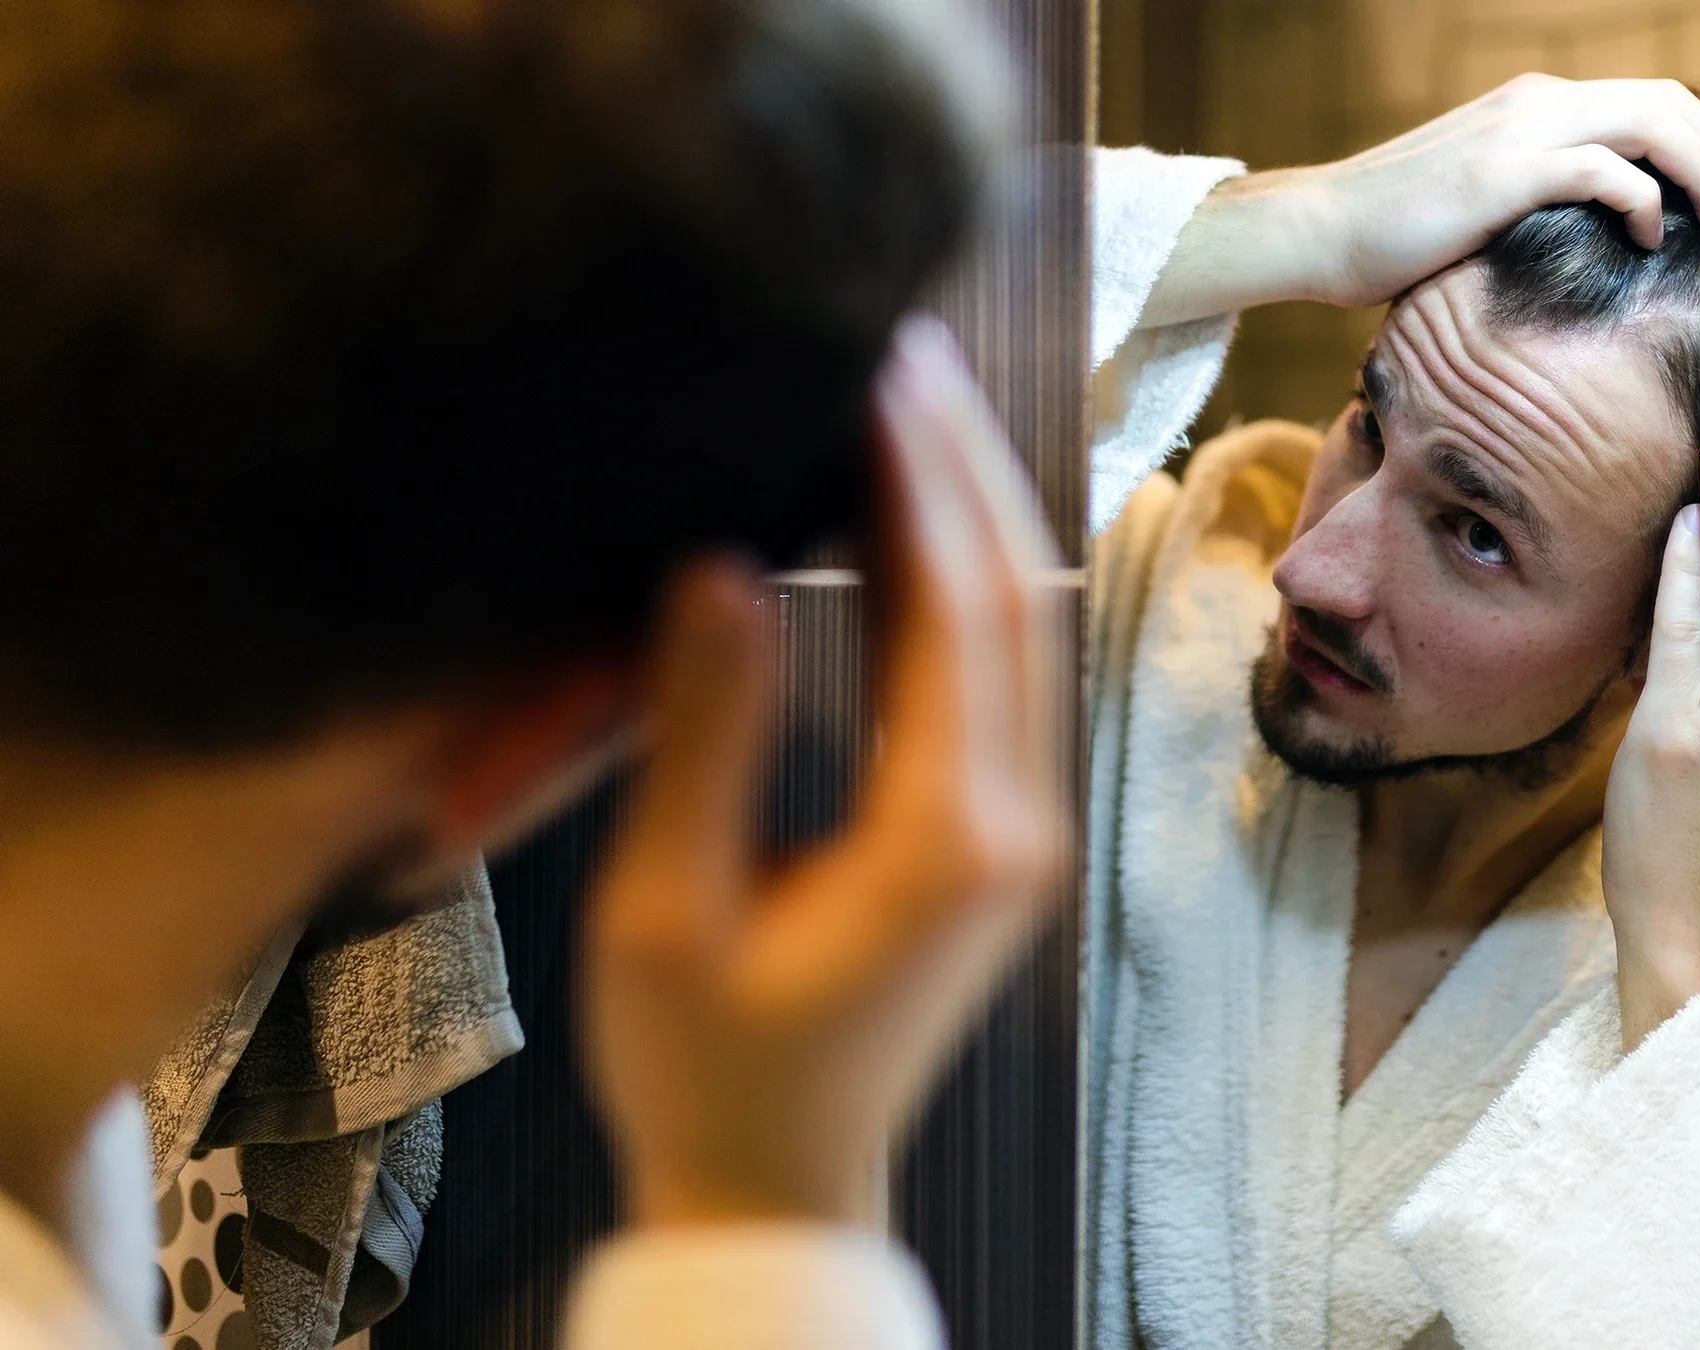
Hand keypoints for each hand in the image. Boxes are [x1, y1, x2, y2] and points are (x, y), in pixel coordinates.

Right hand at [581, 317, 1069, 1227]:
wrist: (778, 1183)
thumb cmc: (703, 1069)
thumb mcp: (666, 909)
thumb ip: (700, 734)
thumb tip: (718, 565)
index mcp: (946, 839)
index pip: (953, 608)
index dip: (917, 475)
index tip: (876, 363)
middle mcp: (1016, 824)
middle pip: (1016, 598)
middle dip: (963, 462)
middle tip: (905, 342)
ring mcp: (1024, 831)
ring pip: (1026, 630)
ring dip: (976, 511)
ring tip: (915, 398)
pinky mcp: (1002, 836)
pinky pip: (1003, 677)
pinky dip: (965, 583)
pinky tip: (914, 518)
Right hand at [1139, 76, 1699, 327]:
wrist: (1318, 232)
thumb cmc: (1389, 238)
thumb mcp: (1477, 208)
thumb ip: (1536, 204)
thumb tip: (1589, 244)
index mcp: (1534, 105)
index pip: (1649, 101)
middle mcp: (1537, 102)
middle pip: (1669, 102)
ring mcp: (1522, 130)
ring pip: (1652, 123)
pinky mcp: (1505, 171)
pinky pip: (1604, 170)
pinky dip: (1642, 201)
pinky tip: (1651, 239)